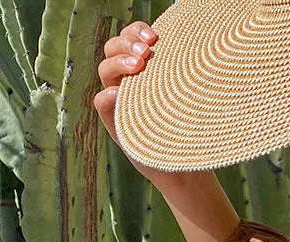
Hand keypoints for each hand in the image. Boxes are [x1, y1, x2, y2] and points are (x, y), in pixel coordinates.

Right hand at [95, 20, 171, 186]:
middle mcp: (126, 80)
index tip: (154, 37)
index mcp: (142, 67)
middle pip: (112, 47)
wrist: (182, 162)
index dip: (136, 31)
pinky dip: (108, 95)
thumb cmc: (186, 125)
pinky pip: (100, 102)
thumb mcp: (184, 94)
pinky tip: (120, 93)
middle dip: (126, 43)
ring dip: (118, 62)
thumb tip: (188, 49)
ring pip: (104, 69)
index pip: (129, 37)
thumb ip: (178, 71)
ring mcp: (118, 100)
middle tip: (145, 53)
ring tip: (137, 67)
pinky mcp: (114, 121)